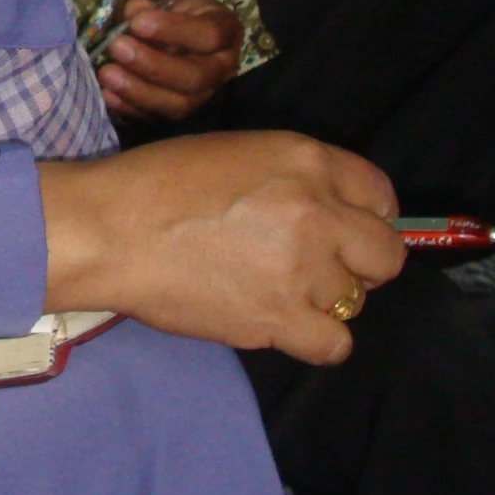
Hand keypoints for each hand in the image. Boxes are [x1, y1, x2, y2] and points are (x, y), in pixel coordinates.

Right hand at [39, 129, 402, 364]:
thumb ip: (293, 177)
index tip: (344, 230)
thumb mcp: (237, 151)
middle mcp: (318, 211)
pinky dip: (316, 339)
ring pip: (355, 300)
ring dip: (322, 298)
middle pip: (384, 255)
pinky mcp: (281, 318)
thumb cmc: (159, 182)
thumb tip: (326, 212)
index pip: (379, 194)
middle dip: (358, 262)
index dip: (365, 216)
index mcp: (305, 159)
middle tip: (315, 265)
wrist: (111, 230)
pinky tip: (283, 323)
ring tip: (274, 289)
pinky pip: (336, 344)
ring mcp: (304, 269)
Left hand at [98, 0, 241, 122]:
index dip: (174, 30)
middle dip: (153, 65)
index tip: (137, 22)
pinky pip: (157, 118)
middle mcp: (220, 67)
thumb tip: (134, 10)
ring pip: (179, 104)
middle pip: (195, 77)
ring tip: (107, 72)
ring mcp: (201, 94)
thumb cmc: (165, 3)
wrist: (160, 25)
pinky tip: (107, 93)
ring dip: (139, 90)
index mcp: (224, 29)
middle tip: (117, 47)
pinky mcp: (176, 111)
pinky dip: (130, 107)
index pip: (209, 35)